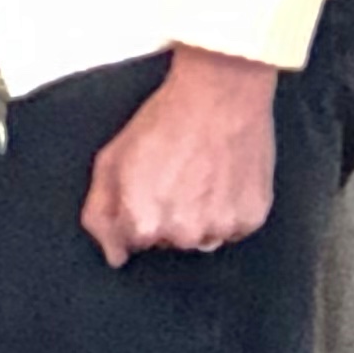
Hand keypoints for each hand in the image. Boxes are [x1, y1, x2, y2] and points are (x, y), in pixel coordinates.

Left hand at [82, 48, 276, 264]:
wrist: (218, 96)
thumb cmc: (163, 123)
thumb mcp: (111, 161)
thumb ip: (101, 214)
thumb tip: (114, 256)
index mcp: (144, 223)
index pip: (134, 242)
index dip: (137, 211)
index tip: (148, 185)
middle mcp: (184, 234)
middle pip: (169, 241)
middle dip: (167, 216)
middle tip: (176, 175)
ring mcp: (221, 227)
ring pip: (203, 238)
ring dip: (199, 217)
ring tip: (200, 176)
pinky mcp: (252, 218)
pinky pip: (234, 229)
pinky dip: (228, 210)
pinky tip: (222, 179)